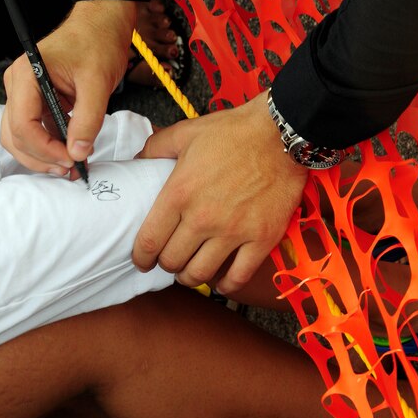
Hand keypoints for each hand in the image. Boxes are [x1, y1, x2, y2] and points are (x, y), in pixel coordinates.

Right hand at [0, 0, 134, 176]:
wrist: (99, 24)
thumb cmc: (97, 43)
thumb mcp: (97, 82)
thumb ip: (87, 119)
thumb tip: (78, 153)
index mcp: (27, 74)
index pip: (22, 123)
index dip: (43, 148)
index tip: (70, 159)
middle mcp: (17, 85)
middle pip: (15, 135)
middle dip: (41, 157)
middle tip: (72, 169)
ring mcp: (23, 93)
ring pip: (19, 136)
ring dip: (41, 155)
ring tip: (70, 165)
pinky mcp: (34, 100)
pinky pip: (33, 129)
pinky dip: (48, 145)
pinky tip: (69, 152)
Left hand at [132, 92, 307, 293]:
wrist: (280, 135)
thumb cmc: (231, 132)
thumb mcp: (184, 133)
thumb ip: (154, 149)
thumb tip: (136, 162)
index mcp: (179, 193)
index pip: (149, 241)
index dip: (141, 257)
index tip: (141, 261)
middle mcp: (203, 218)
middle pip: (172, 261)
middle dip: (165, 265)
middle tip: (168, 260)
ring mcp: (234, 232)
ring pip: (201, 273)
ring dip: (190, 277)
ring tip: (189, 272)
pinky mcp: (262, 239)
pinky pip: (239, 276)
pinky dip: (226, 285)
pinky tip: (221, 282)